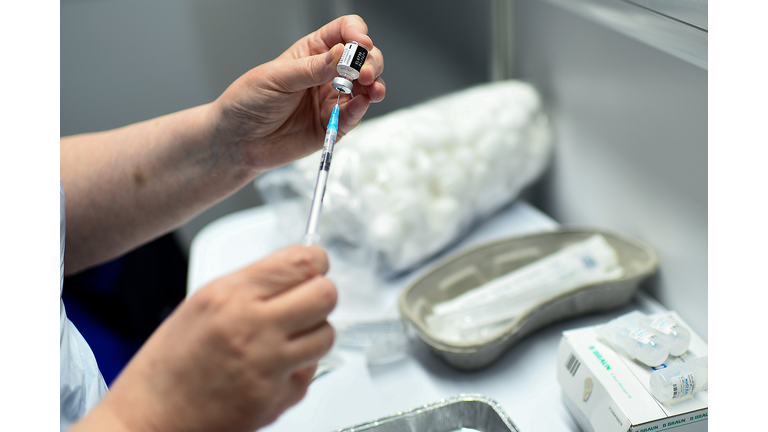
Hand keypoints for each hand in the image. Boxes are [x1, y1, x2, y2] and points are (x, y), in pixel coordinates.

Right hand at [73, 245, 336, 431]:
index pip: (302, 262)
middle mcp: (254, 327)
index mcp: (231, 296)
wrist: (152, 419)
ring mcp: (269, 365)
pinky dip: (299, 366)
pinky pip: (311, 370)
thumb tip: (299, 269)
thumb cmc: (170, 364)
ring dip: (314, 332)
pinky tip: (272, 367)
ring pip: (327, 333)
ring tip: (287, 337)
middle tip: (306, 300)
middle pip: (326, 294)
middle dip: (320, 294)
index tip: (314, 265)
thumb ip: (253, 284)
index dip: (316, 260)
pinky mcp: (278, 397)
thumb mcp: (202, 303)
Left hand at [209, 14, 385, 174]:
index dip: (356, 33)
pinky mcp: (333, 125)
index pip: (343, 32)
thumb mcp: (277, 77)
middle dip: (370, 62)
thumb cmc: (248, 102)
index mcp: (312, 53)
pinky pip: (354, 115)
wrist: (237, 141)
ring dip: (374, 85)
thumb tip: (341, 54)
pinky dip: (361, 109)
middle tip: (364, 73)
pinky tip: (361, 104)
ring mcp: (332, 99)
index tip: (359, 43)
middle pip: (363, 59)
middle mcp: (326, 74)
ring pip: (366, 87)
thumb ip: (312, 68)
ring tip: (372, 90)